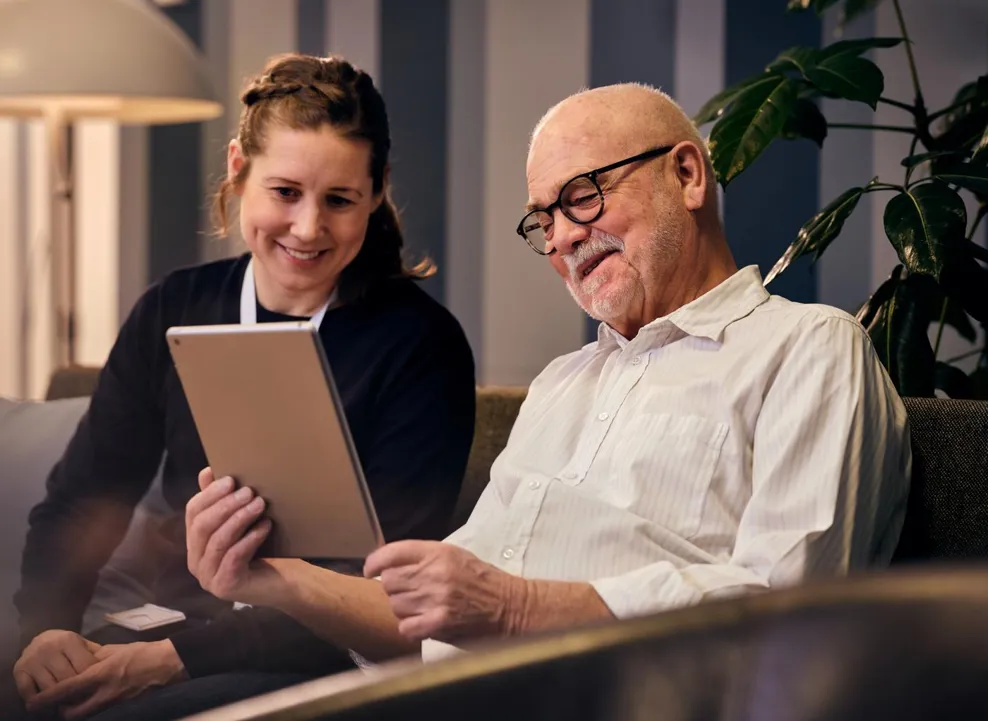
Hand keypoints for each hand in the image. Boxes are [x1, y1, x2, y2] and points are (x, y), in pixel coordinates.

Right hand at [13, 630, 99, 705]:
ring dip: (58, 701)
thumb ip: (95, 656)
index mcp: (68, 639)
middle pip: (66, 679)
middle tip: (81, 703)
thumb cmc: (67, 646)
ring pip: (49, 688)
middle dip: (76, 693)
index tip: (94, 692)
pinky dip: (38, 702)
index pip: (84, 667)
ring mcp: (32, 659)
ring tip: (67, 706)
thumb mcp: (82, 646)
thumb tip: (110, 671)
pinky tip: (47, 705)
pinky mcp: (19, 670)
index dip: (91, 682)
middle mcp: (48, 647)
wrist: (41, 640)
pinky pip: (29, 692)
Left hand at [26, 640, 186, 719]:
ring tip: (76, 703)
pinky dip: (93, 710)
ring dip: (77, 711)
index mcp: (101, 674)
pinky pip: (101, 713)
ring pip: (86, 716)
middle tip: (59, 703)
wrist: (169, 665)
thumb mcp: (115, 649)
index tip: (34, 701)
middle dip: (61, 711)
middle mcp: (105, 693)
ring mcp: (114, 703)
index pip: (66, 689)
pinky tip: (95, 701)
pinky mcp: (123, 709)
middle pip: (72, 713)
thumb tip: (76, 659)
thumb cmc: (142, 653)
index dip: (47, 697)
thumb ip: (94, 656)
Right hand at [186, 467, 287, 605]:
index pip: (192, 512)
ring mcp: (208, 577)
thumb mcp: (243, 521)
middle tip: (249, 491)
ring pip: (218, 540)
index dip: (210, 494)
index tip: (232, 479)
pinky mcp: (225, 587)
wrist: (287, 582)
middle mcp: (196, 562)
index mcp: (195, 543)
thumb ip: (222, 500)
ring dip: (239, 518)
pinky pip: (233, 557)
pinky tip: (265, 526)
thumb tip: (207, 471)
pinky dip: (250, 538)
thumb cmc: (265, 549)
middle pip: (202, 526)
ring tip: (260, 504)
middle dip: (225, 505)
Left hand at [364, 541, 520, 643]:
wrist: (509, 606)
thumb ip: (423, 557)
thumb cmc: (481, 580)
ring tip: (422, 608)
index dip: (375, 563)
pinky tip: (422, 624)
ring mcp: (436, 599)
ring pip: (396, 605)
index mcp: (438, 552)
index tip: (370, 571)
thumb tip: (388, 565)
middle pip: (390, 582)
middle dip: (395, 589)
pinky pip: (405, 626)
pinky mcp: (439, 623)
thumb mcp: (454, 555)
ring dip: (404, 608)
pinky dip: (410, 627)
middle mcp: (434, 573)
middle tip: (410, 593)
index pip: (392, 553)